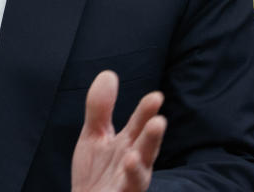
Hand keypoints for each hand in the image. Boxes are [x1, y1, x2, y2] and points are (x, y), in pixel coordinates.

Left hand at [71, 71, 166, 191]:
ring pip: (138, 177)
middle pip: (146, 150)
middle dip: (152, 138)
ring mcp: (128, 184)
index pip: (140, 125)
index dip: (147, 112)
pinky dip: (125, 185)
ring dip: (138, 169)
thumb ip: (100, 108)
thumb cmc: (96, 172)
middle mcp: (133, 164)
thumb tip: (109, 74)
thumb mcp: (94, 135)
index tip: (156, 96)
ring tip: (133, 157)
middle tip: (159, 122)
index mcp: (129, 145)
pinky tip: (121, 174)